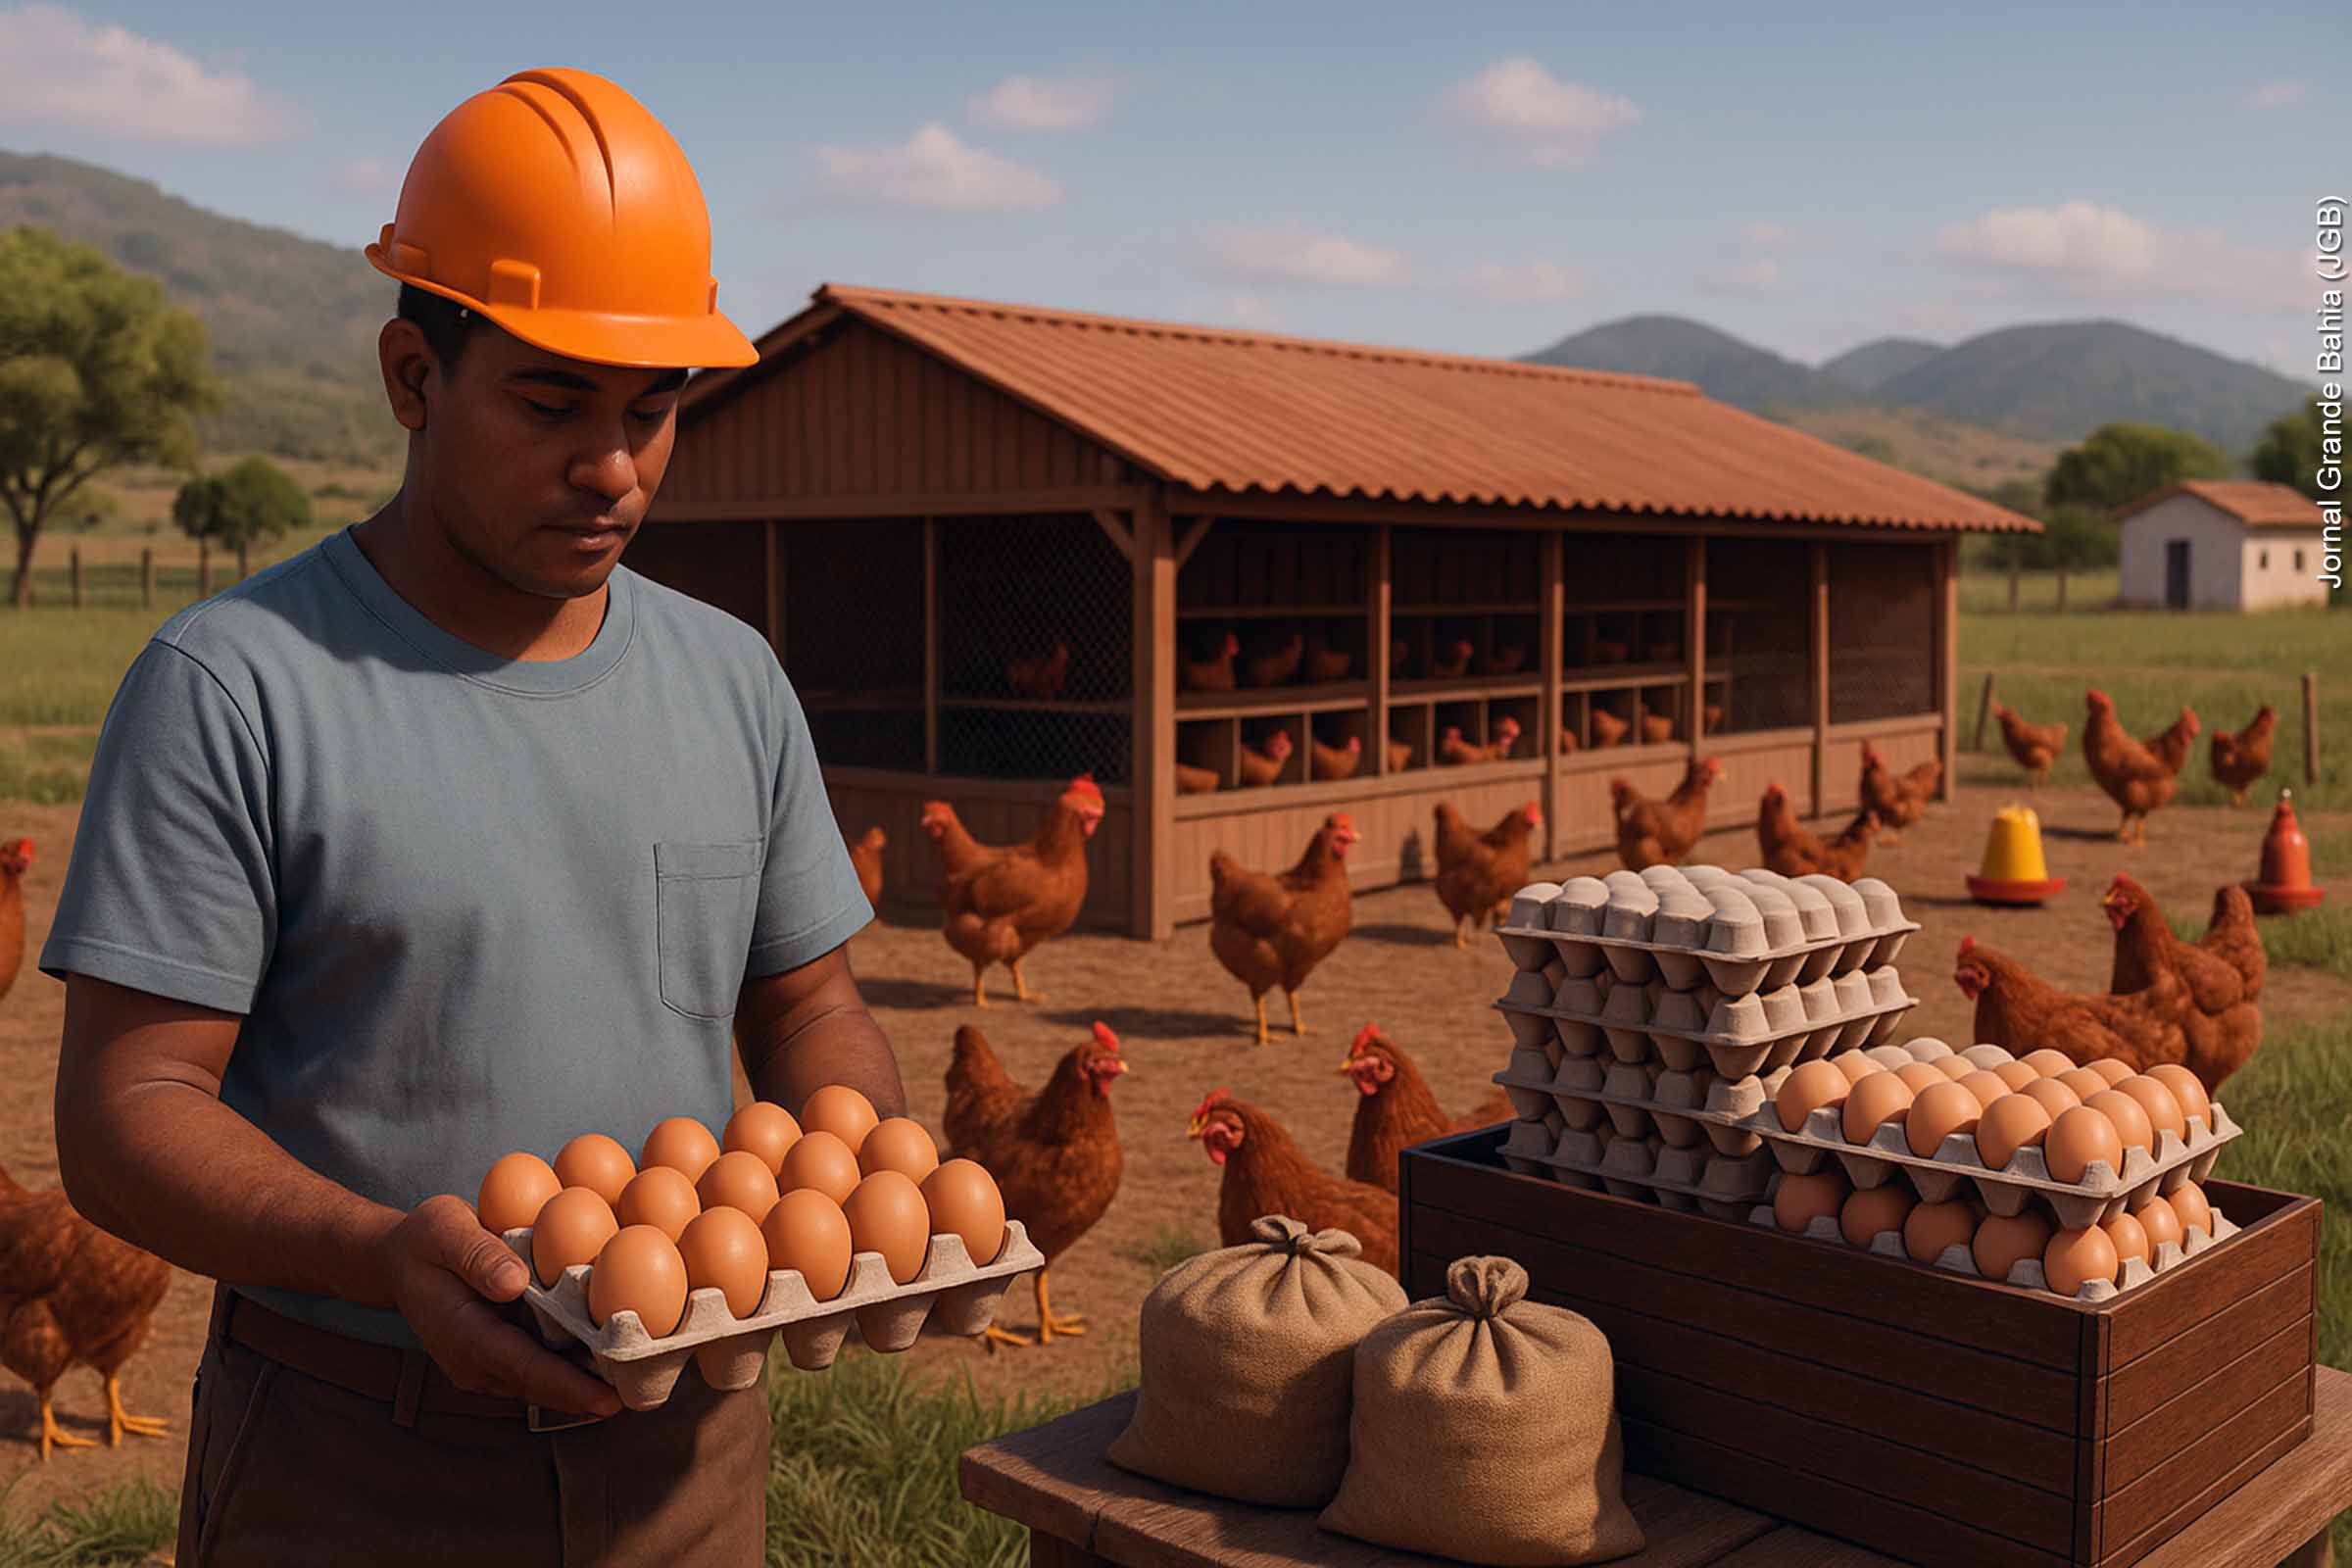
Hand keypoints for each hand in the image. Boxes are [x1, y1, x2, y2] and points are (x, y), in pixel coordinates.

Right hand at [377, 1195, 622, 1418]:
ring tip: (639, 1381)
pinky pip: (538, 1368)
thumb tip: (517, 1283)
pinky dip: (572, 1368)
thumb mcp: (445, 1230)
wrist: (399, 1259)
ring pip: (542, 1383)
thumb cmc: (425, 1239)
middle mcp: (475, 1363)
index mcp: (464, 1335)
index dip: (568, 1387)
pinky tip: (610, 1357)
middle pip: (540, 1386)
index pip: (524, 1368)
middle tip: (646, 1392)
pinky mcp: (496, 1357)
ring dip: (586, 1385)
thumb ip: (479, 1256)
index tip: (609, 1399)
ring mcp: (485, 1365)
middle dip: (590, 1394)